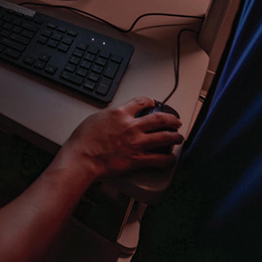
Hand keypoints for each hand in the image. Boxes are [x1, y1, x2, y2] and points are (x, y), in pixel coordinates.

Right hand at [54, 97, 183, 180]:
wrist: (82, 158)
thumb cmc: (83, 140)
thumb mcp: (95, 119)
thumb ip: (109, 117)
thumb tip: (114, 119)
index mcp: (119, 113)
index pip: (140, 102)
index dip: (149, 101)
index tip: (152, 103)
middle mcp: (131, 126)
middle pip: (159, 119)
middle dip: (171, 119)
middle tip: (175, 121)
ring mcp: (137, 143)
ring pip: (164, 137)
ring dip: (175, 137)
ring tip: (178, 137)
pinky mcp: (138, 159)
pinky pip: (159, 159)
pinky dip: (168, 159)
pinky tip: (171, 158)